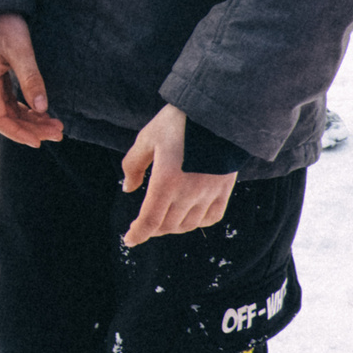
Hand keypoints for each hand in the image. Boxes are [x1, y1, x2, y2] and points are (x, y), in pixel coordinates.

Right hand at [0, 13, 65, 146]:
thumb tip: (41, 107)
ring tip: (56, 126)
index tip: (38, 141)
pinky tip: (43, 114)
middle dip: (32, 129)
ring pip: (11, 113)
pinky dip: (28, 112)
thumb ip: (30, 78)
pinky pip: (13, 104)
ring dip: (32, 122)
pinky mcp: (0, 82)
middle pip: (7, 119)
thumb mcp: (20, 50)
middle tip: (58, 133)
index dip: (17, 133)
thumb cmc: (4, 27)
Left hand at [119, 105, 235, 246]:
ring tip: (164, 219)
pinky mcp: (224, 189)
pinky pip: (211, 217)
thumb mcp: (147, 138)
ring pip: (188, 224)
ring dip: (172, 226)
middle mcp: (188, 192)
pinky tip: (189, 216)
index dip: (138, 234)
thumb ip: (133, 165)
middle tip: (144, 224)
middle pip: (167, 225)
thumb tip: (128, 189)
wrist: (218, 113)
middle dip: (152, 228)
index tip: (129, 239)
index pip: (150, 220)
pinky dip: (197, 222)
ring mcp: (208, 193)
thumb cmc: (178, 122)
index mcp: (166, 180)